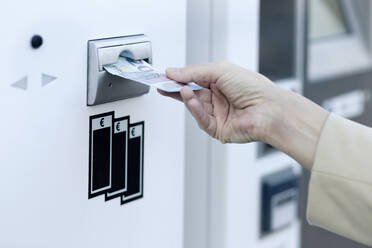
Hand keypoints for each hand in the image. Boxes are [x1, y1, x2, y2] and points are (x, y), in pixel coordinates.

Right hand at [159, 62, 278, 142]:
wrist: (269, 109)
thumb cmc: (254, 87)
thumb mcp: (220, 71)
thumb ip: (194, 72)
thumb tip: (174, 72)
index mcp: (220, 83)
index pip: (194, 80)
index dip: (179, 78)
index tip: (164, 76)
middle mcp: (218, 98)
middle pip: (191, 94)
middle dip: (176, 89)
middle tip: (162, 85)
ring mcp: (218, 114)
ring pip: (195, 107)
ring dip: (187, 98)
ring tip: (183, 90)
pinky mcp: (218, 129)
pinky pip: (202, 120)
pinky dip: (195, 110)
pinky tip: (192, 101)